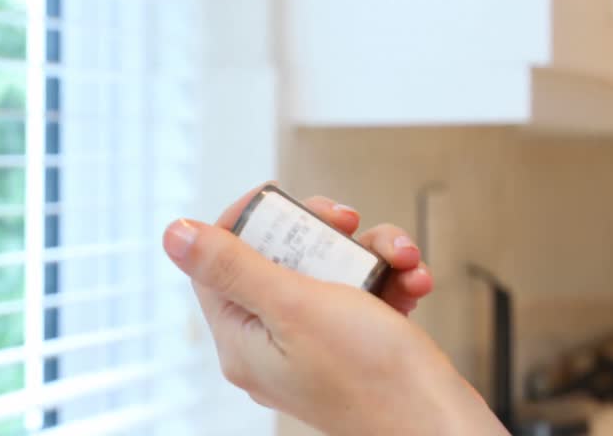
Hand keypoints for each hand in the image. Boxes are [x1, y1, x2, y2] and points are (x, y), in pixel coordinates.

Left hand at [163, 183, 508, 435]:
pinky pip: (366, 293)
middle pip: (282, 259)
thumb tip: (174, 234)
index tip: (285, 199)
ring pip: (334, 270)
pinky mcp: (358, 344)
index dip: (251, 222)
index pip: (221, 264)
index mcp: (243, 341)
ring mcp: (319, 344)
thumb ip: (234, 266)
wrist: (438, 417)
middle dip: (327, 233)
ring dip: (374, 254)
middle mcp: (275, 344)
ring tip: (403, 260)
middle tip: (348, 222)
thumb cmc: (370, 375)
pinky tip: (414, 284)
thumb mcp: (295, 306)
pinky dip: (392, 281)